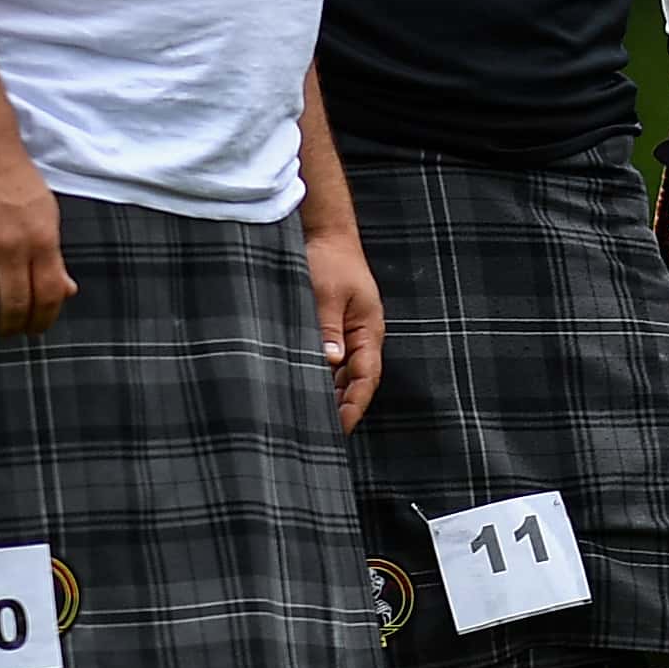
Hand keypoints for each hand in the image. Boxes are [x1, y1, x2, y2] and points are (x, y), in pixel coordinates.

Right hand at [0, 136, 71, 337]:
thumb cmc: (17, 183)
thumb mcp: (48, 216)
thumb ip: (54, 256)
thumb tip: (66, 291)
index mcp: (42, 240)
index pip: (49, 293)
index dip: (44, 319)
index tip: (35, 329)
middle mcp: (12, 246)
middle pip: (14, 303)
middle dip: (12, 327)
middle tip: (6, 332)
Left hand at [307, 217, 386, 433]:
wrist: (327, 233)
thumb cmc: (330, 260)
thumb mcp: (325, 294)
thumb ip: (326, 329)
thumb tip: (329, 362)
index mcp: (369, 330)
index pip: (366, 378)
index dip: (354, 406)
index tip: (339, 429)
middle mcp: (361, 336)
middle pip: (355, 381)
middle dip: (340, 407)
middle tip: (316, 434)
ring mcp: (347, 332)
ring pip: (340, 373)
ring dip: (327, 393)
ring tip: (305, 417)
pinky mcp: (331, 327)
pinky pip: (328, 359)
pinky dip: (318, 376)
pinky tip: (299, 387)